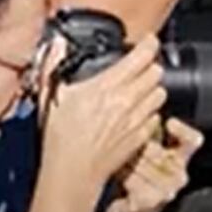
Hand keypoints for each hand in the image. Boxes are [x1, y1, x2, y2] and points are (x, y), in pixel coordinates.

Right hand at [39, 37, 165, 186]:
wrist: (72, 170)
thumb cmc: (60, 136)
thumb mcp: (51, 95)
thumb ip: (54, 65)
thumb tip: (59, 44)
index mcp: (107, 86)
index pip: (142, 56)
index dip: (150, 44)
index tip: (149, 41)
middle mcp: (127, 100)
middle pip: (157, 72)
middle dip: (151, 66)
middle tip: (140, 67)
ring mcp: (138, 118)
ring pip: (161, 93)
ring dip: (152, 88)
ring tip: (139, 89)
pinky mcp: (142, 135)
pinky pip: (157, 116)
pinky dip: (150, 112)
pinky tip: (136, 113)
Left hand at [99, 119, 202, 211]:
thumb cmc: (135, 179)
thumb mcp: (144, 152)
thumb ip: (149, 133)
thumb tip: (145, 111)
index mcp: (180, 158)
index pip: (192, 140)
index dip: (182, 130)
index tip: (169, 123)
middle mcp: (179, 174)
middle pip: (158, 150)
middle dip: (138, 151)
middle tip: (130, 157)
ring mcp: (168, 189)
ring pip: (142, 165)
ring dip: (128, 167)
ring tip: (125, 171)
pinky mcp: (153, 201)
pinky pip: (134, 182)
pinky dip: (125, 181)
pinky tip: (125, 185)